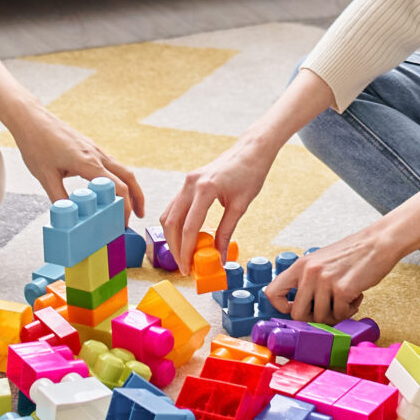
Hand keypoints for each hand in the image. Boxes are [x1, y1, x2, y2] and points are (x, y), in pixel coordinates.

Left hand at [8, 107, 145, 219]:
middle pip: (128, 177)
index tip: (123, 223)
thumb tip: (69, 219)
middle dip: (138, 197)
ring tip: (130, 205)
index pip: (117, 188)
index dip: (124, 207)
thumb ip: (59, 199)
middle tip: (139, 215)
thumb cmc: (37, 144)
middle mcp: (97, 155)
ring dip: (130, 187)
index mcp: (88, 163)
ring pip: (122, 169)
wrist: (33, 120)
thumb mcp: (45, 177)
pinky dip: (118, 179)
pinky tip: (110, 189)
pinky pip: (112, 164)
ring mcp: (95, 150)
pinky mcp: (90, 148)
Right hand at [158, 139, 275, 271]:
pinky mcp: (188, 181)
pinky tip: (185, 236)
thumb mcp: (240, 206)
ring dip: (172, 236)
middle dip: (175, 247)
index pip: (189, 228)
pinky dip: (176, 223)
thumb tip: (220, 258)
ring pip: (168, 214)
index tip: (187, 269)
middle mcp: (190, 184)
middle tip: (183, 266)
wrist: (251, 150)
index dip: (186, 251)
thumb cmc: (250, 174)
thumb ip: (226, 232)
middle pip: (171, 223)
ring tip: (183, 254)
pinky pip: (174, 206)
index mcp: (205, 189)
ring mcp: (187, 181)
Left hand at [262, 219, 403, 322]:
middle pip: (297, 314)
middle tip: (329, 310)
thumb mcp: (321, 261)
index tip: (295, 309)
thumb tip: (299, 308)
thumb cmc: (352, 254)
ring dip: (336, 314)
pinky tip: (356, 296)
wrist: (378, 242)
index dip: (281, 308)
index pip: (272, 292)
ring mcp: (325, 281)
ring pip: (321, 318)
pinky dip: (350, 310)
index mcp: (300, 265)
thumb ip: (308, 280)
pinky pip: (341, 315)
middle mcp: (309, 272)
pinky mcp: (342, 289)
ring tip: (346, 299)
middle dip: (314, 318)